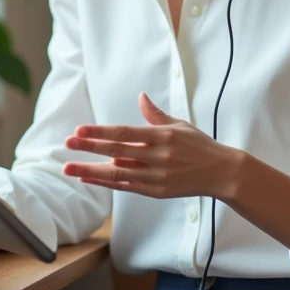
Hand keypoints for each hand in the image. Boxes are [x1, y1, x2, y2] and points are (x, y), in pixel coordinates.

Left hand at [62, 93, 241, 199]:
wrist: (221, 173)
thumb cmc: (199, 145)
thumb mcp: (180, 125)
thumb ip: (156, 114)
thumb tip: (141, 97)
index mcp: (163, 136)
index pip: (125, 133)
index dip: (101, 132)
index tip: (80, 130)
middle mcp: (158, 156)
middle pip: (117, 152)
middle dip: (90, 147)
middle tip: (67, 143)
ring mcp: (157, 176)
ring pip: (117, 174)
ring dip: (90, 170)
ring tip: (68, 167)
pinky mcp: (156, 191)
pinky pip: (125, 187)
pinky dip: (106, 183)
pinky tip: (88, 178)